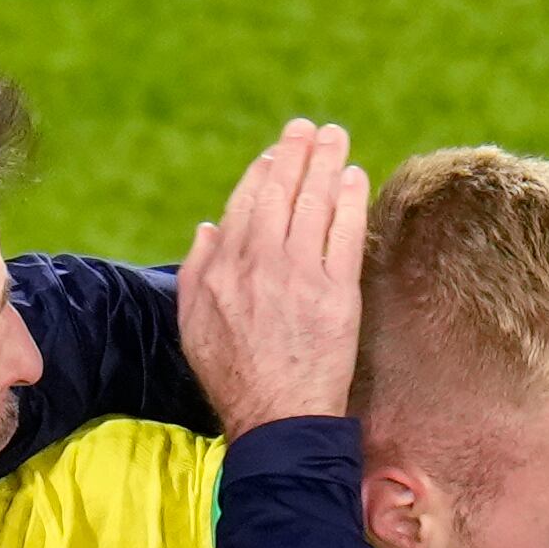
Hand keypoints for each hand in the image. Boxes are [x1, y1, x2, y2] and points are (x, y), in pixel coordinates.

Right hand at [178, 118, 369, 437]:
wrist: (275, 418)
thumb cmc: (233, 379)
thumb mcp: (193, 326)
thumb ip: (195, 271)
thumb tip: (207, 227)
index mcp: (221, 269)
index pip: (245, 204)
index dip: (264, 172)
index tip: (278, 153)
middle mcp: (257, 263)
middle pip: (280, 192)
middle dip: (297, 153)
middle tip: (310, 129)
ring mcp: (298, 274)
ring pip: (313, 203)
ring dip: (326, 162)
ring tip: (335, 137)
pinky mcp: (335, 291)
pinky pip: (344, 232)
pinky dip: (349, 199)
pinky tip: (355, 177)